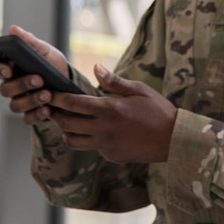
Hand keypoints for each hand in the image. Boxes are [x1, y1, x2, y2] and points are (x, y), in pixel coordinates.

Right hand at [0, 26, 70, 124]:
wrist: (69, 81)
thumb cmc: (51, 63)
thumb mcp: (44, 50)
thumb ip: (29, 41)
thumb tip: (13, 29)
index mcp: (9, 68)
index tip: (9, 68)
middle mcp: (11, 86)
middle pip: (5, 90)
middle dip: (22, 84)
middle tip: (39, 79)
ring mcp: (20, 101)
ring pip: (15, 105)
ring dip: (31, 100)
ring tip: (48, 94)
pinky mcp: (31, 113)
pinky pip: (27, 118)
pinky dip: (37, 114)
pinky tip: (48, 109)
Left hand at [47, 64, 176, 163]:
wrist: (174, 139)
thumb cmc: (158, 110)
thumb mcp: (139, 90)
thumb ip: (114, 81)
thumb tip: (96, 67)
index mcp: (109, 110)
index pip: (74, 104)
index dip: (58, 99)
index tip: (50, 94)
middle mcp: (104, 130)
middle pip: (67, 124)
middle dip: (56, 115)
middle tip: (52, 109)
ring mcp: (106, 146)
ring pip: (74, 142)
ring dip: (67, 132)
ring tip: (69, 123)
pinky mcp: (111, 156)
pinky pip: (92, 148)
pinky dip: (90, 140)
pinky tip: (97, 132)